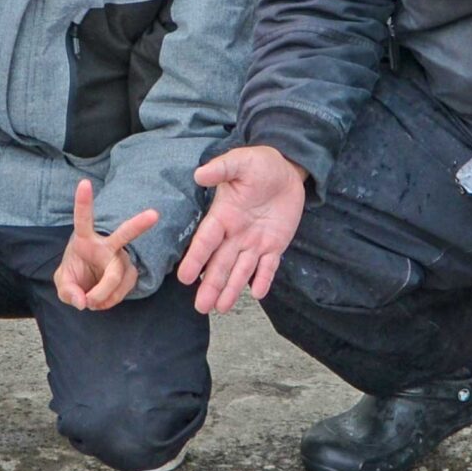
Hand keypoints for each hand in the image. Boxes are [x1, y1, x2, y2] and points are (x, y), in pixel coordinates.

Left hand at [54, 179, 157, 311]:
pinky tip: (101, 302)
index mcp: (86, 239)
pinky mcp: (130, 273)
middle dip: (139, 224)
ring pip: (118, 276)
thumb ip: (67, 291)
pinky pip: (122, 290)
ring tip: (91, 302)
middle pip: (124, 235)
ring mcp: (121, 259)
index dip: (83, 202)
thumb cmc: (76, 276)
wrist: (89, 288)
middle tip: (154, 214)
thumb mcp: (63, 282)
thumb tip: (83, 302)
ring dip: (103, 294)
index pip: (84, 219)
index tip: (84, 183)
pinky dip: (109, 300)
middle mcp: (107, 245)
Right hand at [176, 145, 307, 315]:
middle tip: (201, 308)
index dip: (196, 259)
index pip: (206, 241)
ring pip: (241, 270)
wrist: (286, 170)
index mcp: (223, 216)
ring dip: (231, 289)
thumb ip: (221, 169)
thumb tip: (199, 174)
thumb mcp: (241, 161)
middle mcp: (235, 234)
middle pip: (220, 263)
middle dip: (211, 285)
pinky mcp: (274, 245)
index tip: (185, 278)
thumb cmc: (259, 164)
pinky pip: (268, 266)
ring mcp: (254, 242)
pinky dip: (263, 279)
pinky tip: (257, 294)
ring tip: (220, 308)